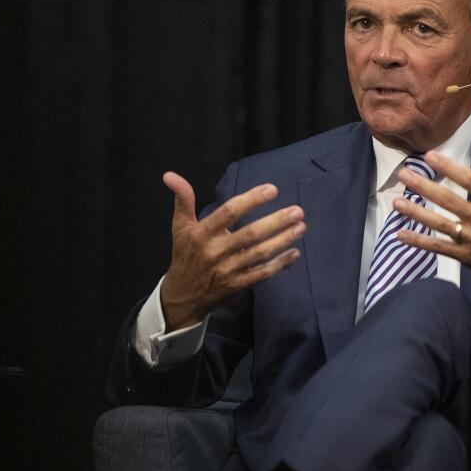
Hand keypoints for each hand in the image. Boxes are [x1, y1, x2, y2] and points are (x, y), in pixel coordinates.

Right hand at [159, 172, 305, 331]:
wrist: (182, 295)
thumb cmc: (185, 255)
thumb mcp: (180, 226)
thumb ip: (182, 199)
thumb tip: (170, 174)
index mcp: (201, 234)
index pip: (229, 212)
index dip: (251, 200)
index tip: (272, 190)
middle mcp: (214, 252)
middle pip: (250, 234)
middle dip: (276, 221)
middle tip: (297, 210)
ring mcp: (227, 270)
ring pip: (259, 254)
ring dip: (283, 240)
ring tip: (301, 227)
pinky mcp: (237, 286)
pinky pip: (262, 274)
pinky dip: (280, 264)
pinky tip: (294, 253)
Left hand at [392, 141, 470, 307]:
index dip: (449, 168)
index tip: (430, 156)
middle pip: (448, 200)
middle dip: (424, 186)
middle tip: (403, 174)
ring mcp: (470, 239)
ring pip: (439, 223)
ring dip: (416, 213)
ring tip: (395, 201)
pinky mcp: (462, 255)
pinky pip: (437, 247)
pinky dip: (418, 241)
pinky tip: (400, 234)